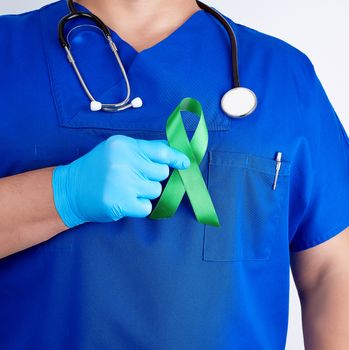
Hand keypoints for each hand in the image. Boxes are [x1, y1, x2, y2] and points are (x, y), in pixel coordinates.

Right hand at [52, 135, 189, 227]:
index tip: (185, 163)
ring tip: (127, 189)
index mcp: (124, 146)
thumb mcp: (116, 149)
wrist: (71, 190)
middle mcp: (124, 162)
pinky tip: (125, 200)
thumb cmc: (98, 168)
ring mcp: (123, 183)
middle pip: (162, 173)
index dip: (176, 157)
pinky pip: (147, 206)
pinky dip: (140, 206)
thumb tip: (172, 152)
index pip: (160, 151)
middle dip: (153, 177)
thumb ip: (143, 150)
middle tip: (136, 178)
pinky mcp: (122, 203)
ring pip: (156, 190)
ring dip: (145, 192)